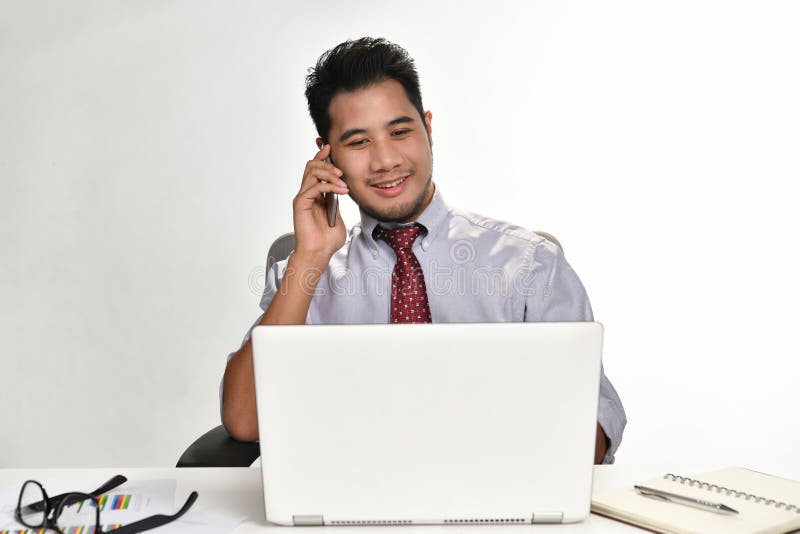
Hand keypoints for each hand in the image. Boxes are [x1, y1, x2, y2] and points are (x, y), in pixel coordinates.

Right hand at [292, 143, 348, 262]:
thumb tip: (344, 188)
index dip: (322, 156)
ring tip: (342, 182)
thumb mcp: (338, 216)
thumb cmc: (327, 239)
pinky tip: (340, 191)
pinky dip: (329, 185)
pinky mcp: (301, 203)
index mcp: (315, 194)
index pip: (315, 169)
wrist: (319, 253)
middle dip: (327, 163)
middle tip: (341, 171)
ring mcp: (303, 198)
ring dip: (329, 173)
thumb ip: (338, 201)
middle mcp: (307, 193)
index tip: (330, 147)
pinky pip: (314, 186)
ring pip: (312, 172)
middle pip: (312, 165)